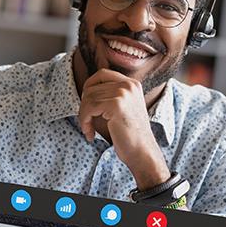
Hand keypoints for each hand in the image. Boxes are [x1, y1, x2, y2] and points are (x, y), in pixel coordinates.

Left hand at [77, 69, 169, 188]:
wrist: (142, 152)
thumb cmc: (128, 135)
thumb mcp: (119, 109)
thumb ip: (107, 96)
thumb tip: (84, 91)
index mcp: (132, 83)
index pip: (101, 74)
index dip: (89, 87)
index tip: (87, 106)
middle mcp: (129, 84)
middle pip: (92, 87)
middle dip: (84, 106)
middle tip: (86, 122)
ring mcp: (123, 93)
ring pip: (88, 98)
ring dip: (83, 117)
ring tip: (89, 130)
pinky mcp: (116, 104)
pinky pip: (89, 108)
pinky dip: (84, 122)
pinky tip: (90, 134)